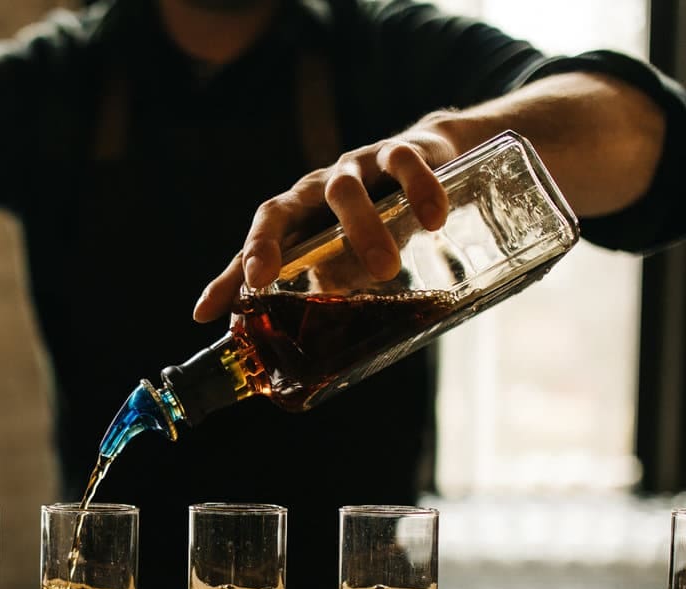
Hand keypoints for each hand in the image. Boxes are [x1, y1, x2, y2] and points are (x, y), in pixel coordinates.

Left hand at [193, 121, 461, 321]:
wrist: (423, 160)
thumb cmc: (368, 220)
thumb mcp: (339, 257)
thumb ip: (305, 293)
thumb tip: (264, 342)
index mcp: (295, 216)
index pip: (260, 237)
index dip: (251, 255)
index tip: (251, 284)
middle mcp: (314, 189)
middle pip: (285, 209)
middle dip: (284, 244)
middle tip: (304, 284)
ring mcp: (354, 166)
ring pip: (345, 189)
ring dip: (362, 229)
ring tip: (386, 268)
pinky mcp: (399, 150)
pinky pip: (403, 163)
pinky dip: (418, 189)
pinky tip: (433, 219)